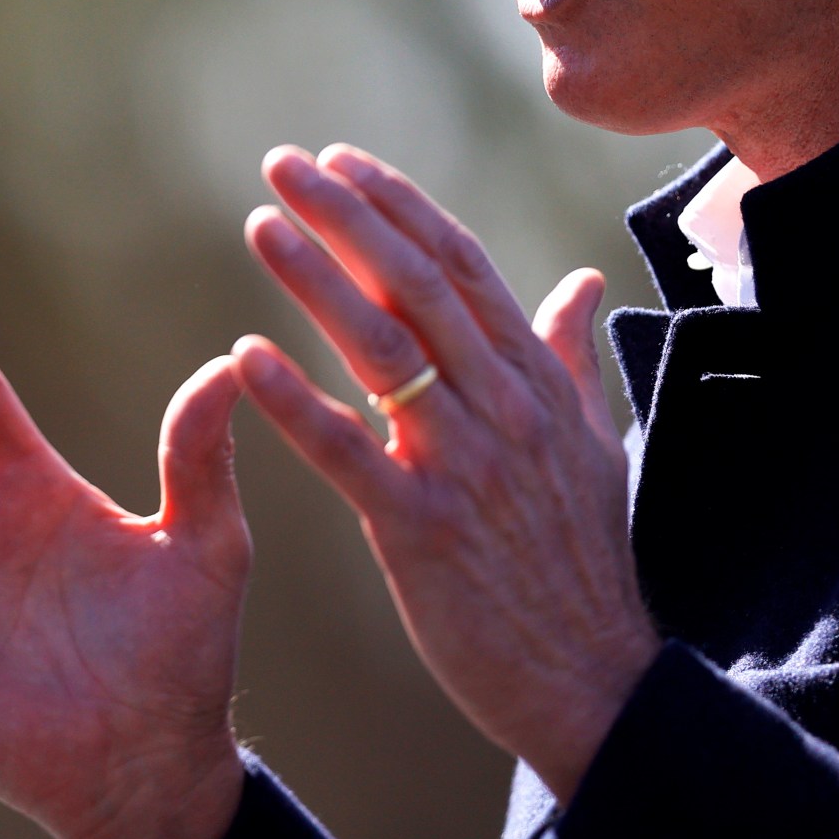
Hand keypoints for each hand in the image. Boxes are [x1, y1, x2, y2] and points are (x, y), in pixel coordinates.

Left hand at [230, 145, 659, 799]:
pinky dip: (296, 399)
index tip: (345, 159)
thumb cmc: (583, 564)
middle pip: (418, 285)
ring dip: (317, 279)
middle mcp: (505, 409)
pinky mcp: (422, 528)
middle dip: (348, 216)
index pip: (463, 266)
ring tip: (262, 226)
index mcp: (536, 384)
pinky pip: (349, 451)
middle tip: (284, 163)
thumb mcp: (595, 448)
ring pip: (384, 349)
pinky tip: (243, 356)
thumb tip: (579, 283)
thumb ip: (571, 359)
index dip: (400, 206)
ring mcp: (465, 465)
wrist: (594, 678)